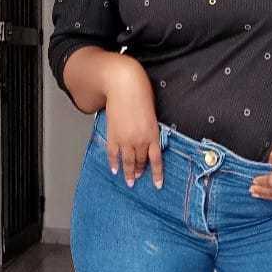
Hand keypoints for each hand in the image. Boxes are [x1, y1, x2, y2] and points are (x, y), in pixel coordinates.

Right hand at [103, 59, 164, 188]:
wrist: (124, 86)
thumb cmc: (141, 95)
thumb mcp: (152, 115)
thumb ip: (150, 129)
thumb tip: (149, 141)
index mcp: (152, 134)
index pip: (156, 160)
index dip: (157, 174)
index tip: (158, 185)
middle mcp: (140, 140)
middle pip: (141, 161)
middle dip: (140, 171)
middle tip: (138, 179)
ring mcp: (125, 139)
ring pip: (128, 161)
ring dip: (128, 172)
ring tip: (129, 181)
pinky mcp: (113, 135)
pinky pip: (113, 153)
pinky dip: (114, 163)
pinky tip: (115, 169)